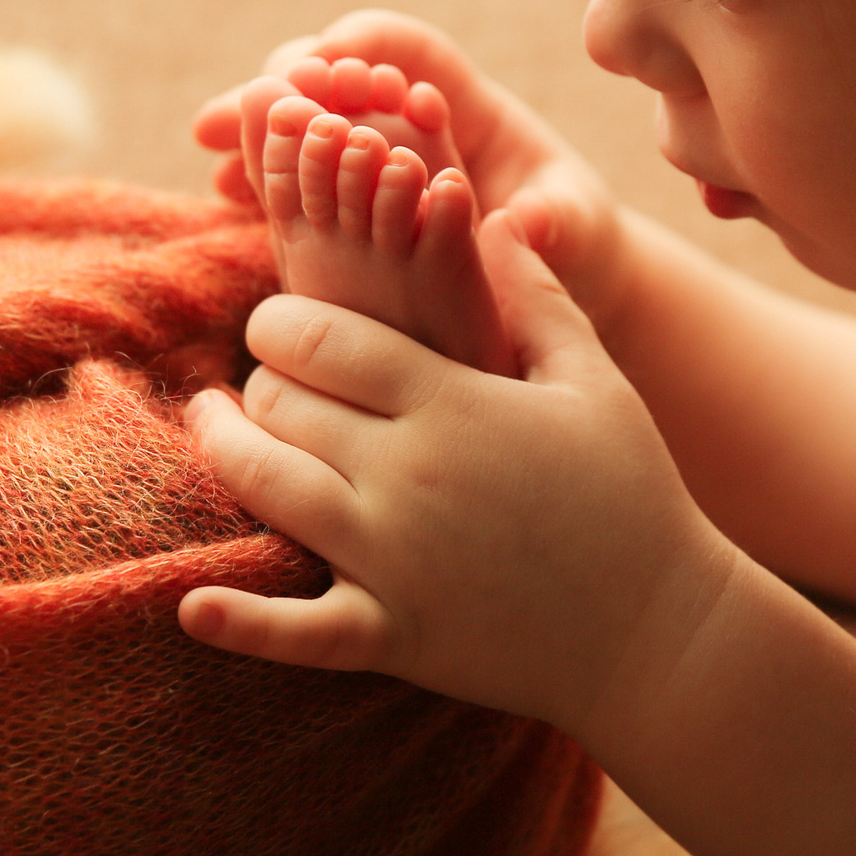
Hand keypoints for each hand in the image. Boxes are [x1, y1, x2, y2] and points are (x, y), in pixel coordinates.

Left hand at [177, 212, 739, 739]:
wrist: (662, 633)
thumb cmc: (634, 496)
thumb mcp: (594, 381)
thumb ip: (535, 297)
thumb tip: (488, 218)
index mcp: (454, 404)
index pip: (323, 337)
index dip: (281, 322)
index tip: (276, 323)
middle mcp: (410, 476)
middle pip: (284, 406)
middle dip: (260, 384)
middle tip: (261, 381)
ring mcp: (394, 562)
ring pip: (270, 489)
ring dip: (226, 452)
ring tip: (214, 428)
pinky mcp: (393, 638)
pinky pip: (296, 630)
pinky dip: (240, 620)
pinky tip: (193, 604)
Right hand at [194, 11, 629, 326]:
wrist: (559, 271)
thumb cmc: (572, 234)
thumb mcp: (573, 228)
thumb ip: (554, 221)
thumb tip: (522, 222)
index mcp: (470, 101)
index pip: (409, 48)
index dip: (364, 46)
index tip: (327, 64)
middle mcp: (412, 113)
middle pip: (340, 69)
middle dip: (291, 77)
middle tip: (248, 100)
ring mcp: (377, 149)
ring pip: (308, 115)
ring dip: (260, 121)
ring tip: (213, 139)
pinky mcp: (354, 190)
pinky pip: (299, 166)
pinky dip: (261, 169)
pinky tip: (223, 186)